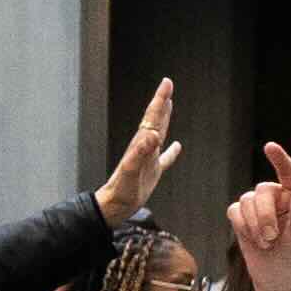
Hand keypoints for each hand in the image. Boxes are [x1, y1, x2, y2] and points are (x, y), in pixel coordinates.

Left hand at [95, 78, 181, 223]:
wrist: (113, 207)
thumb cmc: (120, 192)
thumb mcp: (130, 172)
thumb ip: (139, 153)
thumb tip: (151, 135)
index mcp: (141, 145)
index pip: (152, 117)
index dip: (160, 99)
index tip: (167, 83)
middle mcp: (144, 148)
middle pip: (155, 120)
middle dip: (161, 102)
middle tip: (167, 86)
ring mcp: (148, 159)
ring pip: (159, 133)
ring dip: (164, 118)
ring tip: (169, 104)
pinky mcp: (152, 171)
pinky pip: (165, 158)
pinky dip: (172, 151)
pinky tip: (177, 146)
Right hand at [229, 144, 290, 290]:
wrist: (278, 279)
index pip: (288, 174)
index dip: (280, 159)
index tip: (270, 147)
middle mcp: (275, 198)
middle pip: (261, 191)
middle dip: (264, 216)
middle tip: (272, 238)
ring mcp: (257, 207)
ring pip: (246, 200)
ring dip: (253, 225)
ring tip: (266, 244)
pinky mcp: (241, 218)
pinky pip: (234, 211)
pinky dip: (241, 226)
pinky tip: (253, 240)